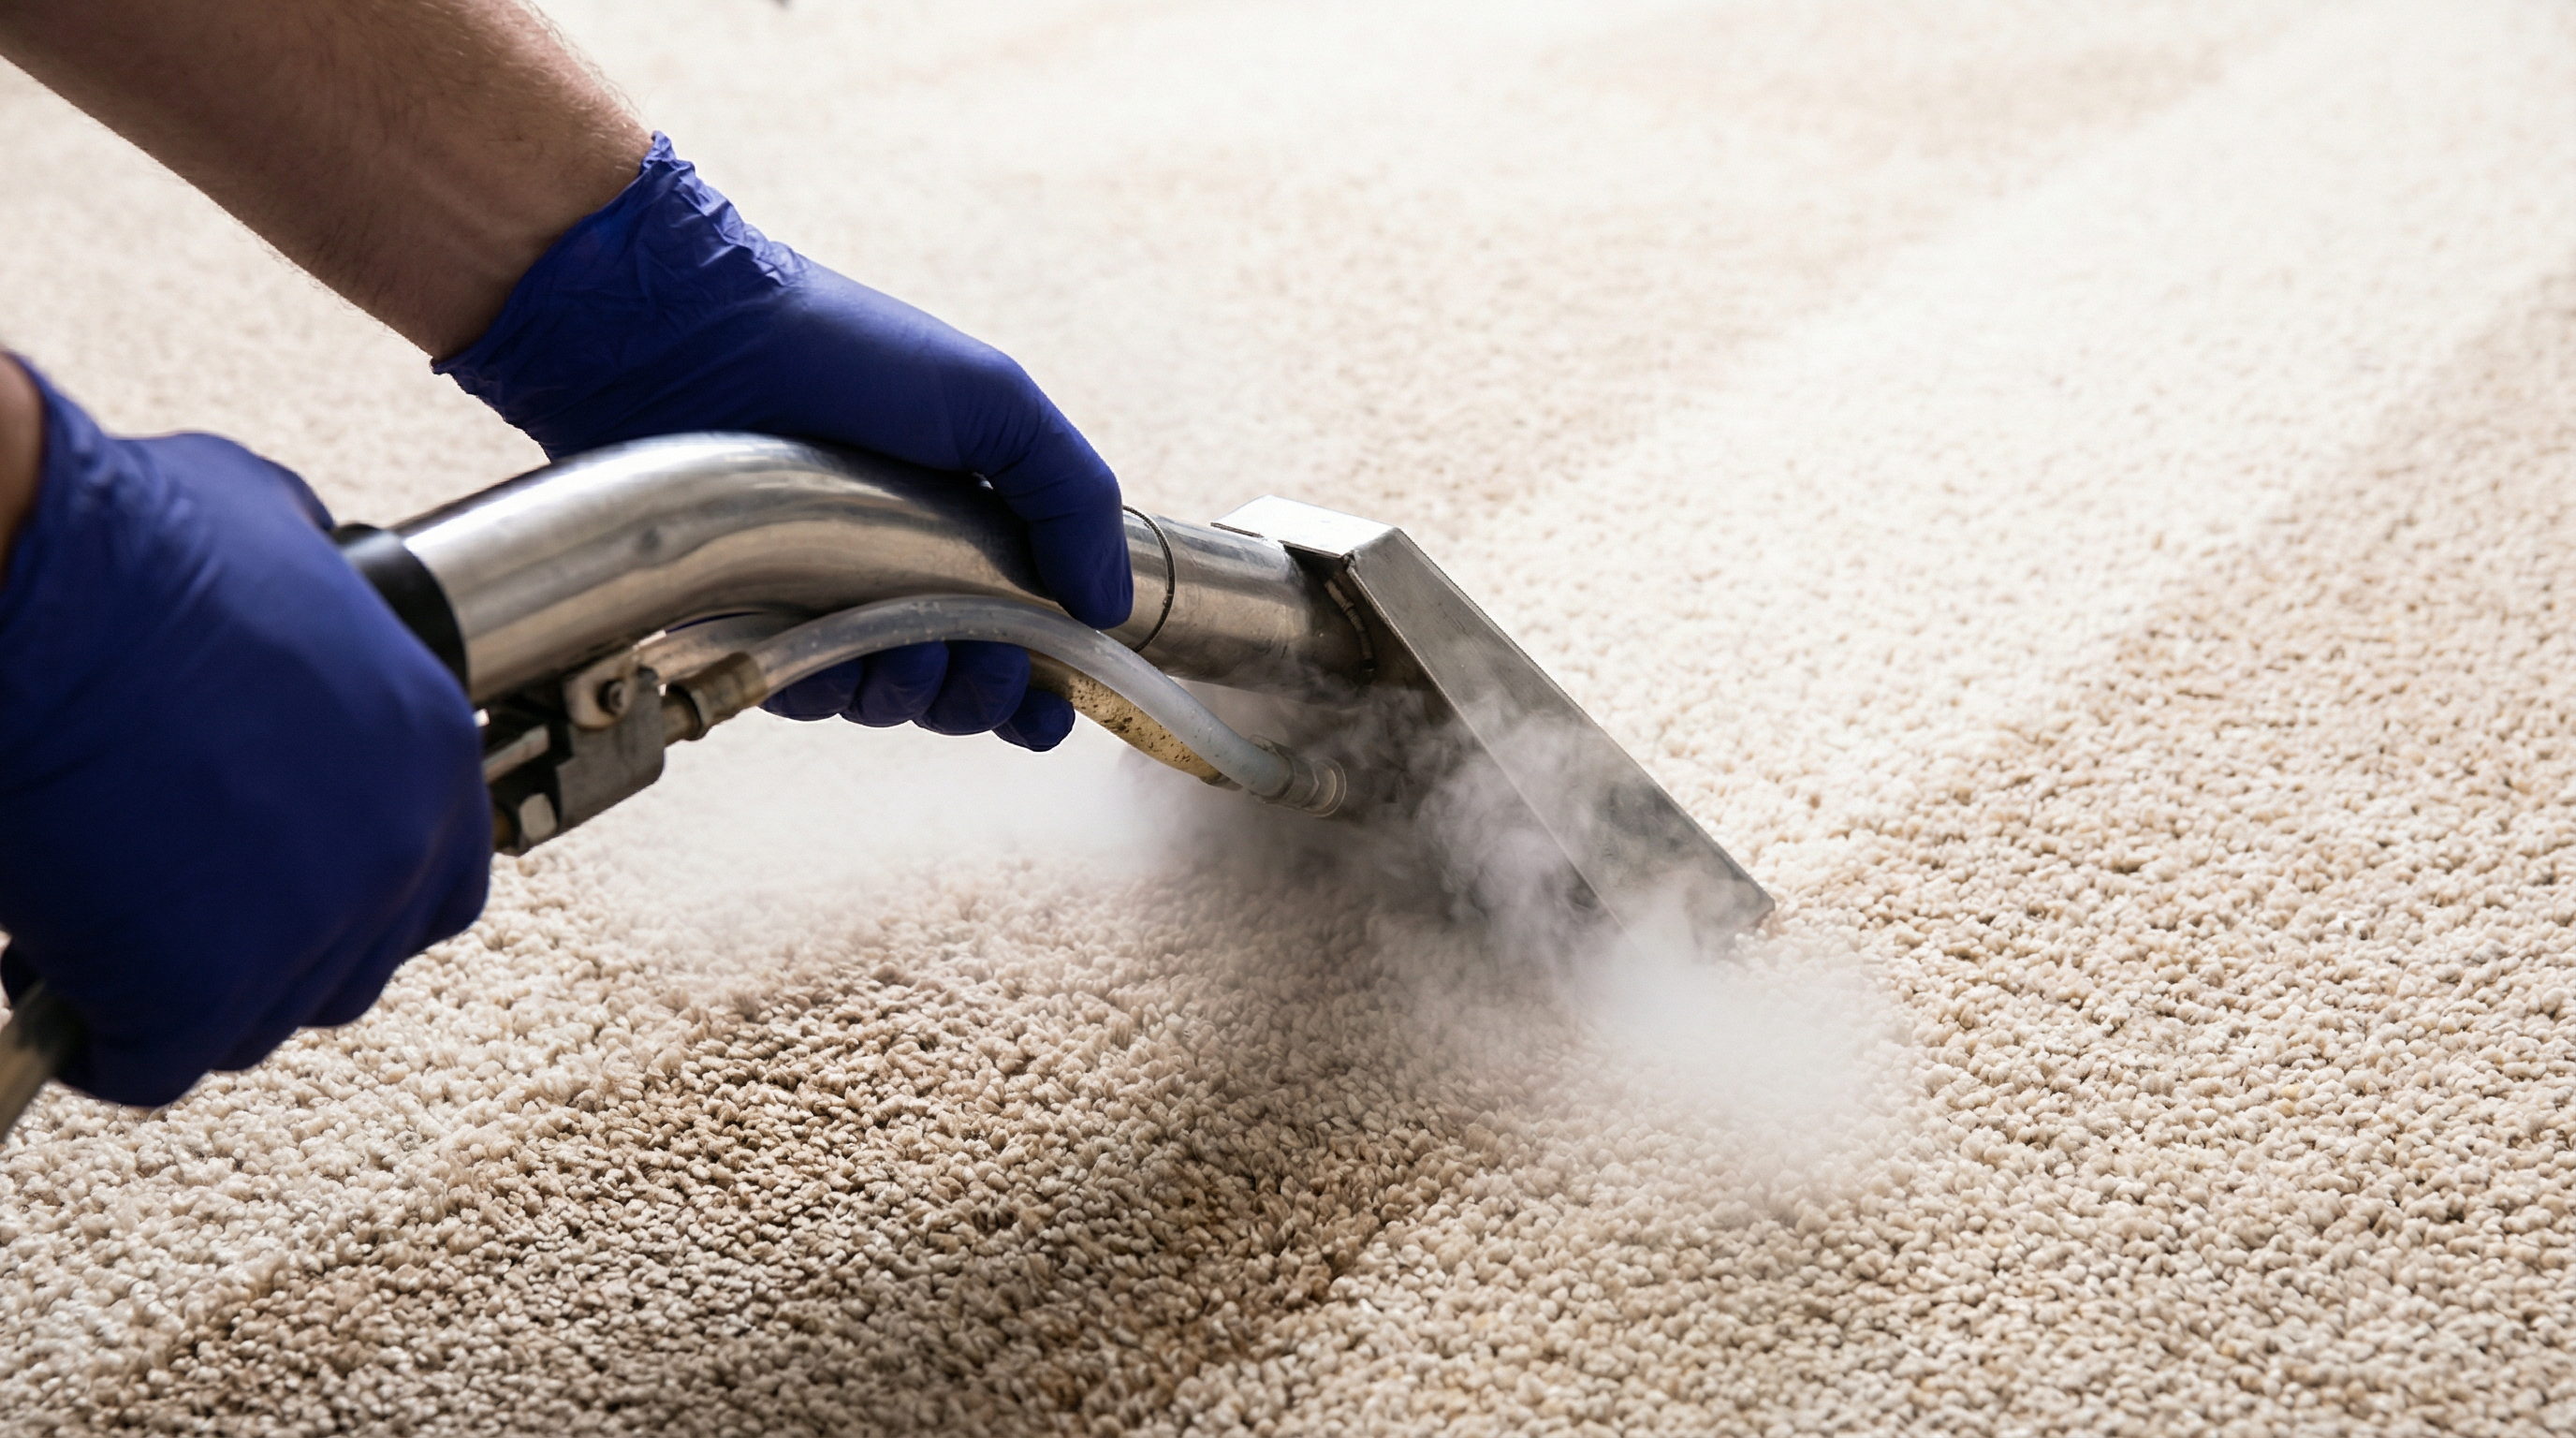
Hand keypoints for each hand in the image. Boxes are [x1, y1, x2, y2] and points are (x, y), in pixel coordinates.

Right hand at [0, 363, 490, 1106]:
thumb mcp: (284, 535)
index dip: (353, 898)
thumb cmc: (137, 548)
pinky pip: (155, 1063)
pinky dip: (103, 1039)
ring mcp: (311, 930)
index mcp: (432, 751)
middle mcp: (399, 849)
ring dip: (178, 991)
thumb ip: (321, 602)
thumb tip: (308, 595)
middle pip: (348, 968)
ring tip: (96, 924)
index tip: (274, 887)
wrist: (41, 590)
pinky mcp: (204, 992)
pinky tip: (49, 969)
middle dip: (258, 951)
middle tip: (168, 906)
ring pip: (255, 1023)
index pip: (438, 885)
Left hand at [438, 135, 1129, 751]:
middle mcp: (899, 564)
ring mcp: (825, 594)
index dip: (1050, 678)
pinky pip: (805, 688)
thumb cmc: (837, 347)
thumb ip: (1072, 496)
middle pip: (966, 680)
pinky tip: (828, 655)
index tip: (1057, 707)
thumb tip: (1111, 602)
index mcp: (968, 519)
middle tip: (988, 665)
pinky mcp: (751, 619)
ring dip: (912, 692)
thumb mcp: (990, 400)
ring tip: (906, 649)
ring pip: (890, 695)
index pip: (1029, 626)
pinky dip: (827, 686)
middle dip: (986, 692)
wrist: (687, 336)